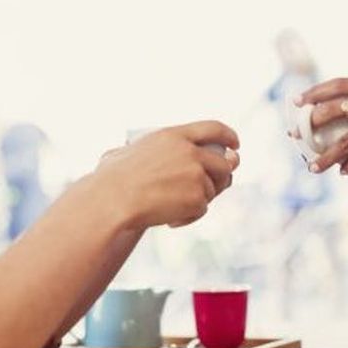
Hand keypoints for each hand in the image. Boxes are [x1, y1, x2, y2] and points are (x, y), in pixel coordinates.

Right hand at [96, 120, 239, 228]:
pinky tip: (168, 219)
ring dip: (198, 200)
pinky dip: (188, 217)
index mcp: (174, 136)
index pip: (213, 128)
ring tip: (172, 207)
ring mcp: (196, 175)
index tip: (235, 145)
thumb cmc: (112, 179)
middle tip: (214, 188)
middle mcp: (190, 152)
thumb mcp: (129, 151)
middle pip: (223, 163)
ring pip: (213, 189)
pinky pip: (202, 209)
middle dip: (223, 177)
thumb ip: (150, 151)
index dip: (228, 136)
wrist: (112, 200)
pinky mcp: (198, 198)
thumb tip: (150, 152)